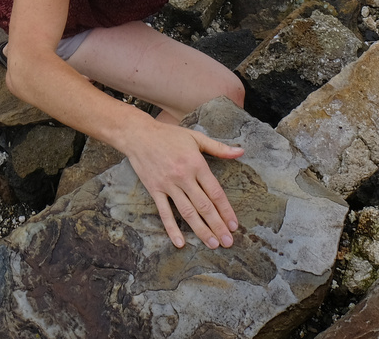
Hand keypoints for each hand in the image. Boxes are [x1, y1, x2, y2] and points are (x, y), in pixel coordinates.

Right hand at [122, 117, 243, 249]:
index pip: (215, 192)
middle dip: (217, 225)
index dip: (226, 210)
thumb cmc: (168, 135)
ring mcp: (168, 185)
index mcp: (196, 164)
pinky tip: (180, 242)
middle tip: (228, 242)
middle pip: (204, 206)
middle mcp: (183, 177)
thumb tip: (241, 152)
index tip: (234, 225)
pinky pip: (164, 212)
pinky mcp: (154, 190)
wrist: (138, 134)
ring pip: (187, 212)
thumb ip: (219, 148)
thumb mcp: (195, 137)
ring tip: (212, 244)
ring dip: (201, 230)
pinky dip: (172, 228)